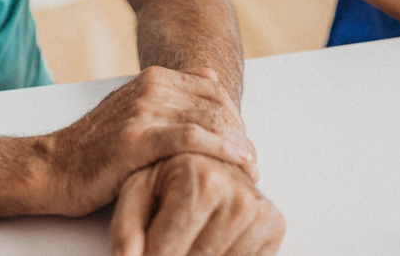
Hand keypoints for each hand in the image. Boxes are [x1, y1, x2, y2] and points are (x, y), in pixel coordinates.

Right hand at [45, 66, 257, 216]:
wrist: (52, 167)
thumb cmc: (94, 147)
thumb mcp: (133, 109)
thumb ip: (170, 93)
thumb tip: (209, 76)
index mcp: (153, 78)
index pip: (213, 90)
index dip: (234, 116)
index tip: (244, 142)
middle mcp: (151, 88)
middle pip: (216, 104)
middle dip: (240, 133)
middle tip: (253, 161)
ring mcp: (144, 111)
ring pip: (209, 120)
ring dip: (236, 145)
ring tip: (250, 169)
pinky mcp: (137, 139)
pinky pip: (192, 140)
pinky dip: (220, 151)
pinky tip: (235, 165)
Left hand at [110, 154, 285, 255]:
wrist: (208, 153)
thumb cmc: (167, 172)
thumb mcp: (136, 191)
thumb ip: (124, 227)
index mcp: (202, 181)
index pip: (163, 254)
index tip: (142, 249)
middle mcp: (238, 196)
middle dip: (174, 255)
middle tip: (168, 238)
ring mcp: (261, 213)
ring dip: (197, 255)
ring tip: (188, 234)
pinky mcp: (275, 225)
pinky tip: (209, 238)